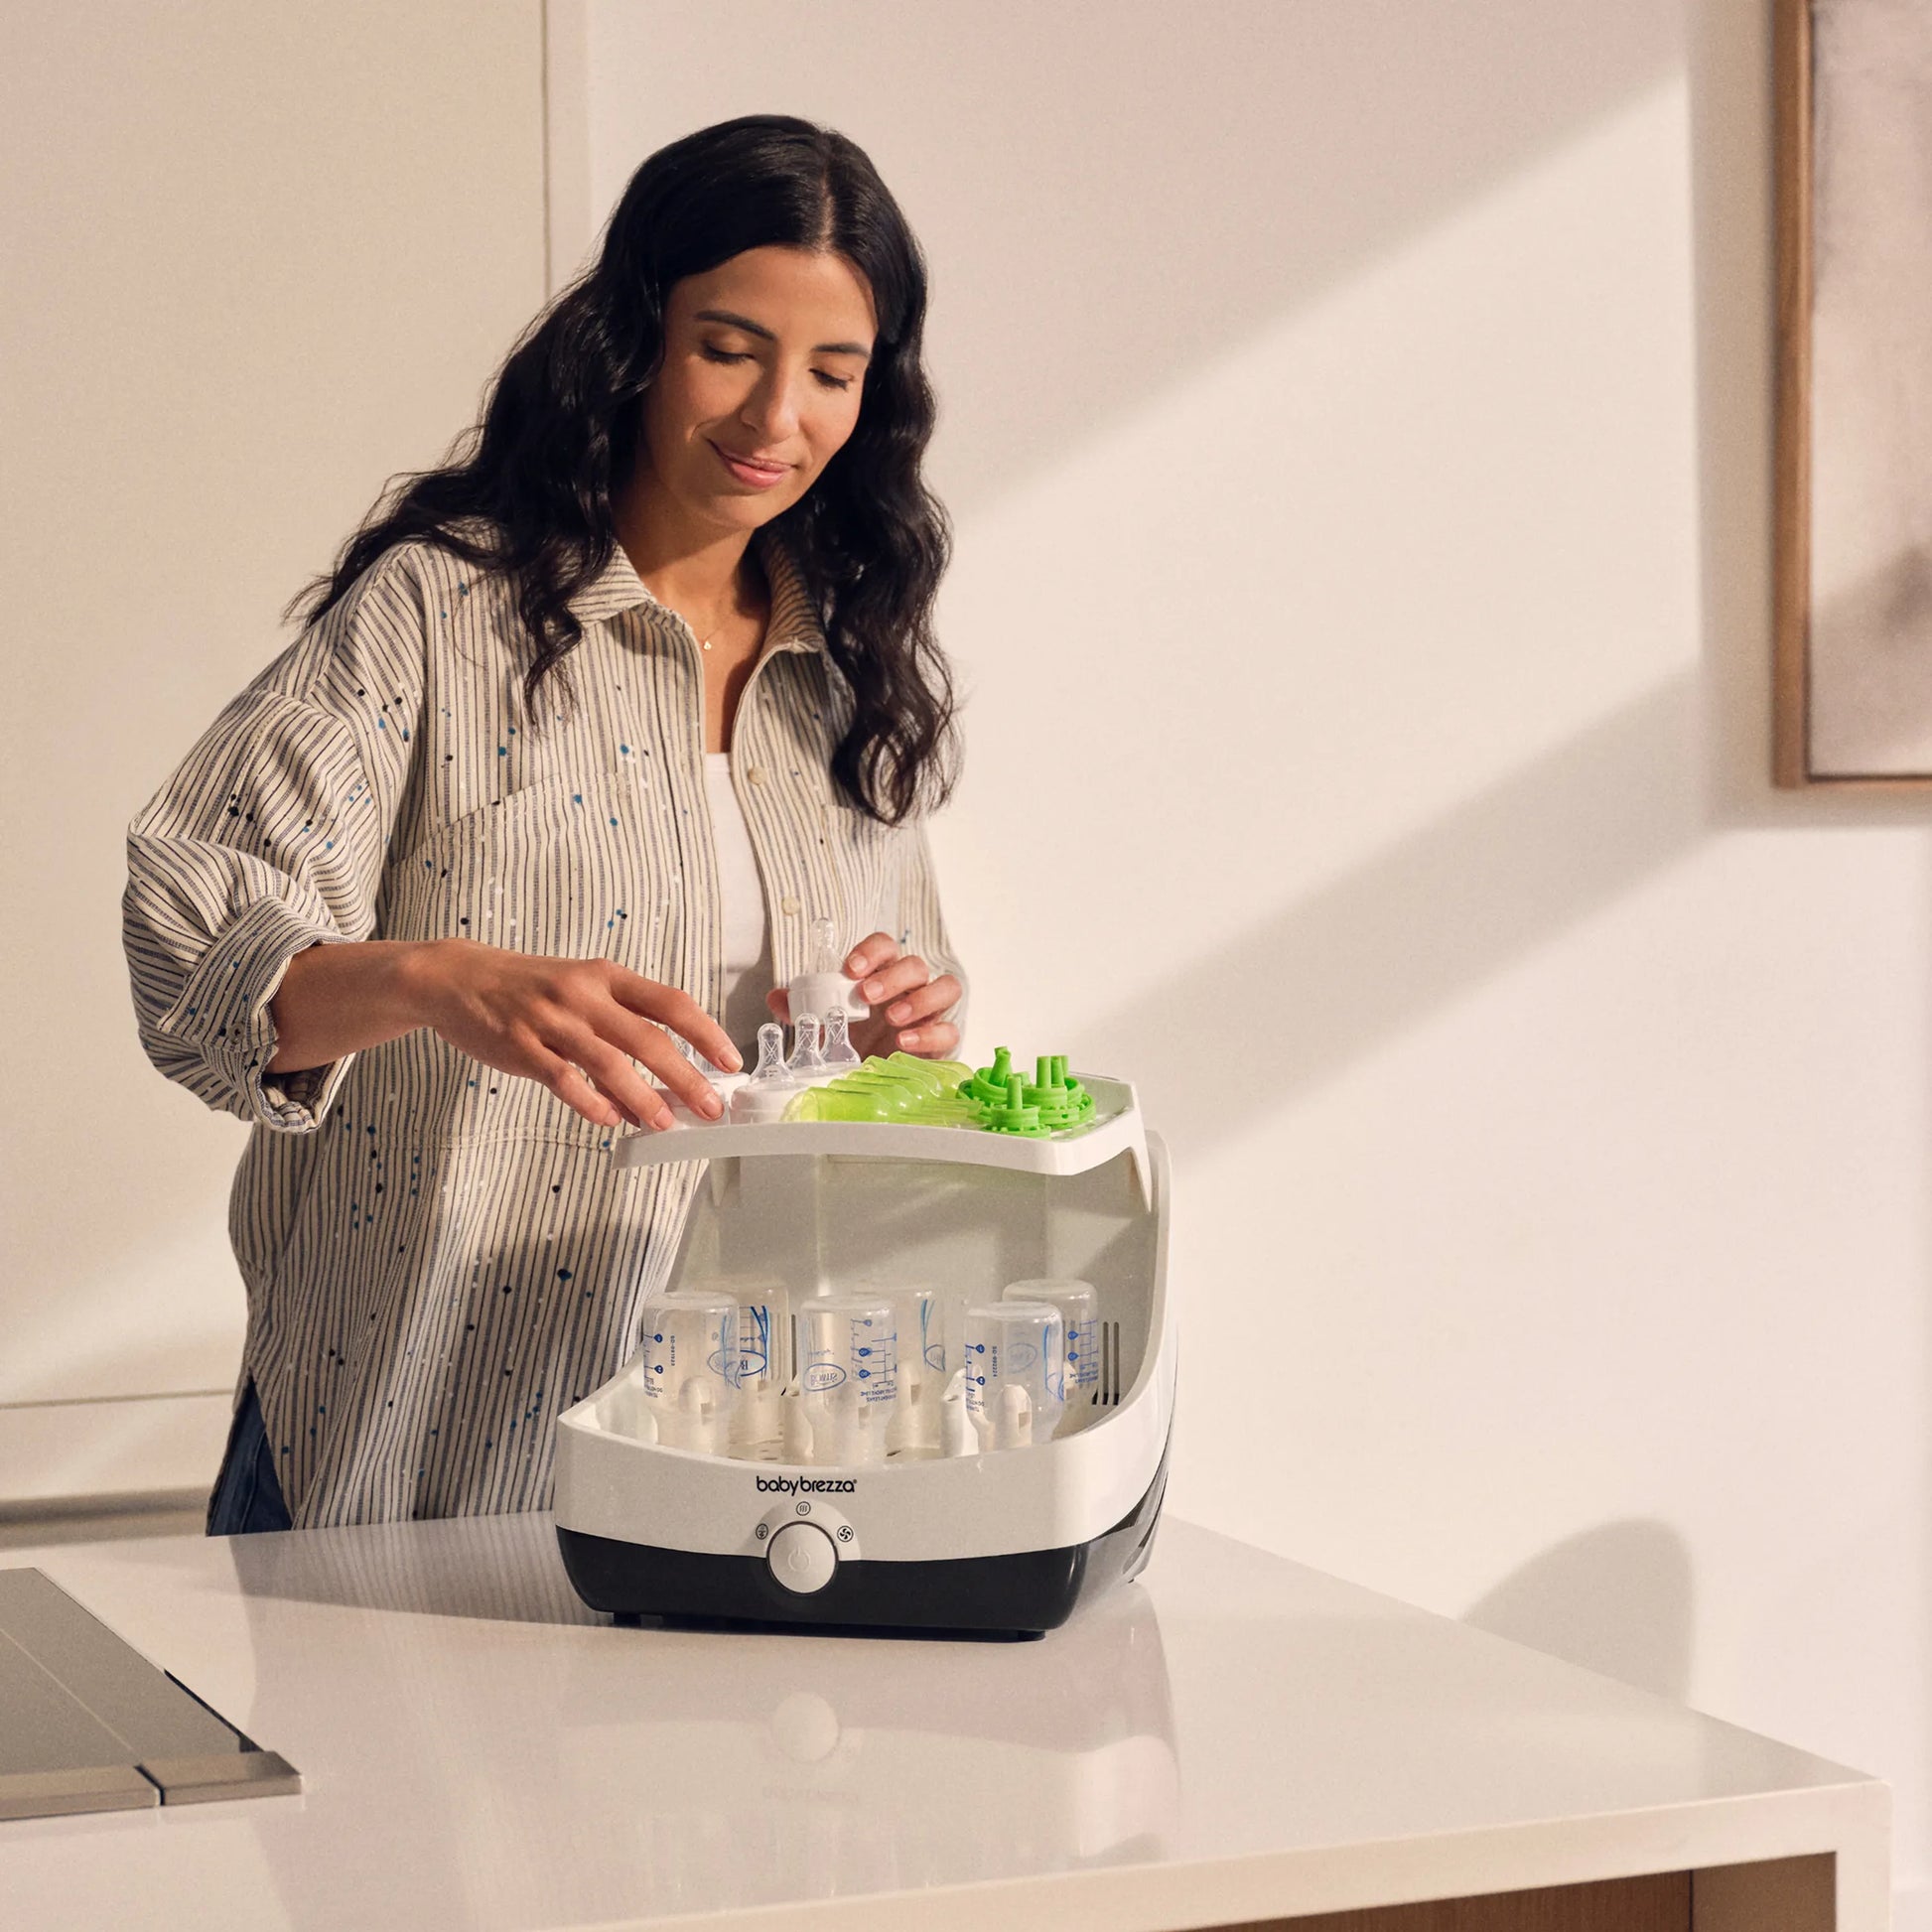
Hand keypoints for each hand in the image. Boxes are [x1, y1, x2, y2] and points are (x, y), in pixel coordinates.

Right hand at [413, 939, 740, 1131]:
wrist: (458, 977)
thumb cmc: (530, 987)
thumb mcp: (581, 990)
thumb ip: (620, 1027)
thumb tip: (660, 1082)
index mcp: (607, 976)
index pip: (670, 1002)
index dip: (705, 1032)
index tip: (730, 1060)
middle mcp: (583, 995)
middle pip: (647, 1037)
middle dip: (686, 1076)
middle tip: (711, 1107)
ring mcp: (551, 1020)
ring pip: (609, 1062)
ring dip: (643, 1096)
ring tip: (666, 1122)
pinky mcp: (521, 1046)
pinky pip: (563, 1080)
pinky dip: (590, 1103)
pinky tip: (609, 1119)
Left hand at [766, 931, 961, 1060]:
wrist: (877, 1074)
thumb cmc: (856, 1038)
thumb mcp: (826, 1023)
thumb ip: (803, 1009)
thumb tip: (776, 998)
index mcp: (883, 973)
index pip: (885, 946)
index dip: (871, 952)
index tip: (850, 968)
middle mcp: (911, 987)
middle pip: (915, 965)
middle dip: (892, 976)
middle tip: (867, 995)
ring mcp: (930, 1011)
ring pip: (945, 987)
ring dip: (919, 999)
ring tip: (893, 1018)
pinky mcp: (942, 1040)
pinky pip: (949, 1030)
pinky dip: (930, 1034)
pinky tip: (905, 1042)